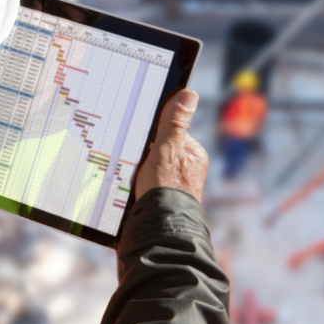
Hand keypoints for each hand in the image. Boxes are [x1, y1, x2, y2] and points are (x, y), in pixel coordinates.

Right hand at [134, 89, 207, 203]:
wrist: (159, 229)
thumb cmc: (166, 189)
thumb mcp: (167, 150)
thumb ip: (175, 123)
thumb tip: (188, 94)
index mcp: (194, 154)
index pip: (171, 130)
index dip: (154, 132)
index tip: (141, 137)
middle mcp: (187, 168)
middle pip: (159, 147)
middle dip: (144, 151)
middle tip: (134, 158)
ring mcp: (174, 183)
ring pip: (150, 164)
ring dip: (138, 167)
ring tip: (131, 174)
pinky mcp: (161, 196)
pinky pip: (145, 180)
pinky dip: (136, 181)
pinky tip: (129, 186)